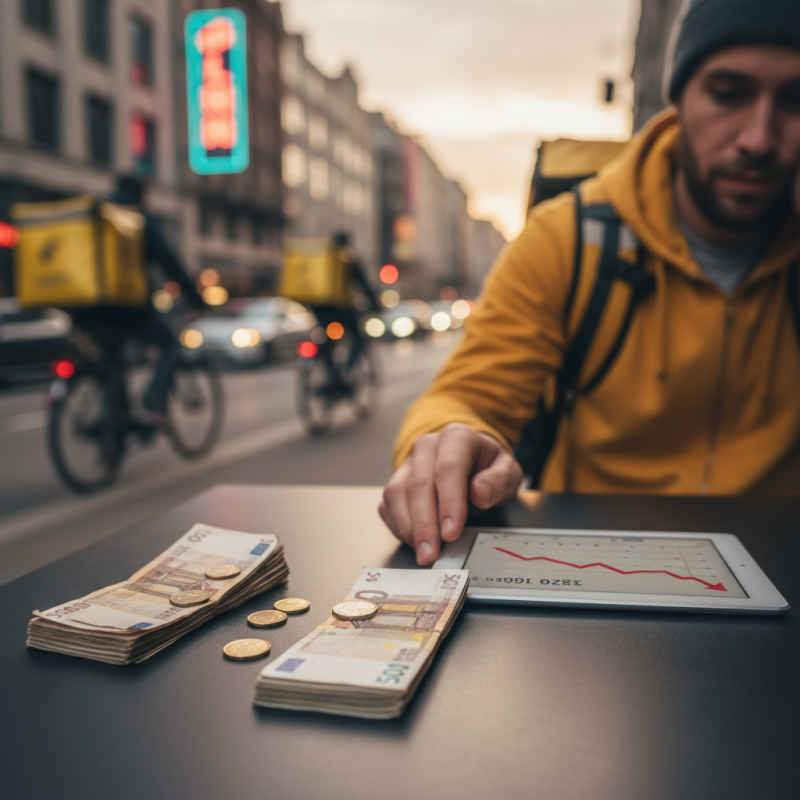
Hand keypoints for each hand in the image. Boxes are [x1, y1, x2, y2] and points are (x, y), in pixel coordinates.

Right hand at [379, 424, 522, 565]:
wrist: (470, 461)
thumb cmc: (488, 468)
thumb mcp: (508, 472)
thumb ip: (499, 481)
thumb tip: (479, 494)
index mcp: (457, 437)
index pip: (448, 468)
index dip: (448, 502)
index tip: (451, 532)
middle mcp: (427, 447)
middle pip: (418, 484)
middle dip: (424, 524)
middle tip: (431, 553)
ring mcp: (407, 464)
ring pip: (396, 494)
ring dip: (408, 528)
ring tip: (424, 553)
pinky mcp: (396, 482)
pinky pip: (388, 505)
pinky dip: (398, 527)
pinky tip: (414, 542)